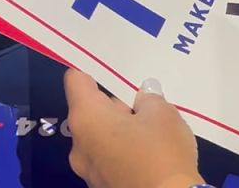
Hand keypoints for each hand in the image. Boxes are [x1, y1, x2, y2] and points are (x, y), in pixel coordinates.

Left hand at [64, 69, 204, 187]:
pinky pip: (107, 158)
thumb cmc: (161, 151)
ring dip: (118, 129)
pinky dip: (122, 150)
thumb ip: (149, 98)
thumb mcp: (162, 113)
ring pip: (99, 137)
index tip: (107, 63)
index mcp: (87, 118)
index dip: (91, 68)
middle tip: (142, 99)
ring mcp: (87, 170)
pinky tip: (148, 151)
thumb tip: (143, 96)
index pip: (76, 81)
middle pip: (89, 111)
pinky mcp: (101, 186)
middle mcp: (78, 144)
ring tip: (150, 127)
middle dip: (113, 103)